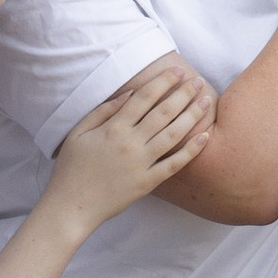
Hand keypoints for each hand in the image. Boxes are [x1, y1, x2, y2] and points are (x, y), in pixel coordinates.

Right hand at [46, 63, 217, 228]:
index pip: (145, 97)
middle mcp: (131, 143)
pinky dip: (191, 150)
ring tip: (206, 101)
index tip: (178, 71)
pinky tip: (205, 136)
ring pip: (173, 134)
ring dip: (192, 115)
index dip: (164, 81)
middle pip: (164, 112)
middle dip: (184, 93)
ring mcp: (141, 164)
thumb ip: (104, 111)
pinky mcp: (148, 183)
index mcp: (113, 128)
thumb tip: (129, 94)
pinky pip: (174, 164)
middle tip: (198, 81)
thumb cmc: (71, 168)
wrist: (72, 206)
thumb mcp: (79, 133)